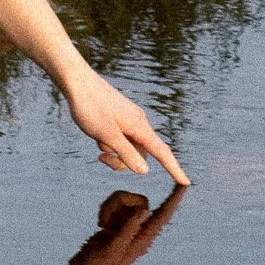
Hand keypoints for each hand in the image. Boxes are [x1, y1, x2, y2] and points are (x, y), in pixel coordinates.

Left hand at [63, 67, 189, 184]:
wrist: (78, 82)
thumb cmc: (91, 107)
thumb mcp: (107, 135)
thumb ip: (126, 153)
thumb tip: (145, 171)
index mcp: (139, 127)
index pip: (162, 152)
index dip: (174, 169)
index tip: (186, 182)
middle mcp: (139, 123)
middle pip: (141, 154)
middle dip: (123, 162)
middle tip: (101, 157)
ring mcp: (129, 120)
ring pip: (129, 147)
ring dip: (114, 151)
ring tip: (97, 141)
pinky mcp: (120, 117)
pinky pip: (120, 138)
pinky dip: (109, 142)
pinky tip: (95, 133)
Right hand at [75, 188, 179, 264]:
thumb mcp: (113, 247)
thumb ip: (130, 228)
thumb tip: (146, 210)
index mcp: (144, 239)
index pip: (164, 215)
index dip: (174, 199)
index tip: (186, 183)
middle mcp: (140, 231)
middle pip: (140, 201)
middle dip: (120, 202)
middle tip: (104, 222)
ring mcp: (129, 226)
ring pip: (126, 201)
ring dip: (110, 207)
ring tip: (102, 225)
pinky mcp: (118, 223)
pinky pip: (116, 205)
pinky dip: (106, 210)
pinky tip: (101, 225)